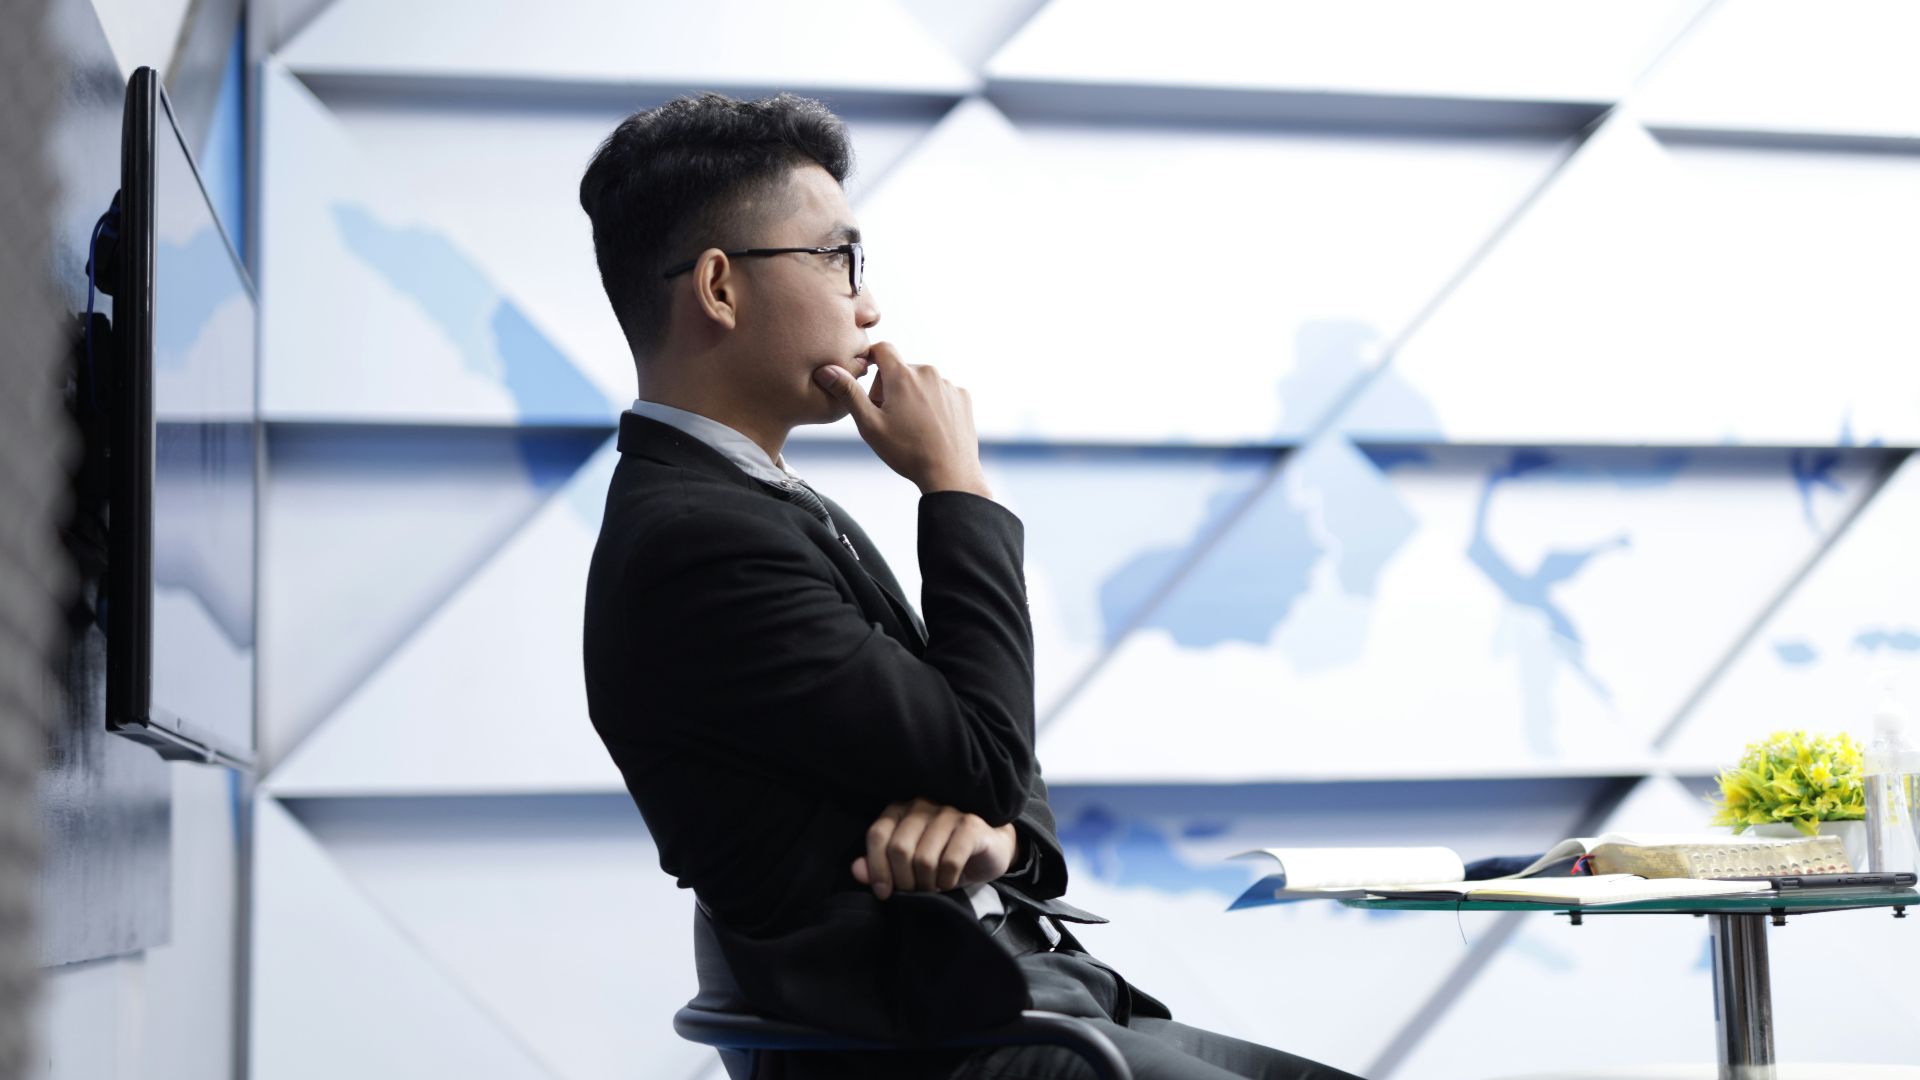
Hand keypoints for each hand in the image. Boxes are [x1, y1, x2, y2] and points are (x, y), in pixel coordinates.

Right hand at [813, 343, 991, 497]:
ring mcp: (948, 385)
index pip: (882, 349)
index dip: (871, 361)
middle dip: (890, 388)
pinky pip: (940, 393)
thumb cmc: (907, 452)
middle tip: (889, 419)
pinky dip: (933, 405)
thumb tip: (826, 370)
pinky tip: (931, 428)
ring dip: (912, 397)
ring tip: (912, 427)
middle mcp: (928, 372)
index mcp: (903, 375)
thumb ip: (848, 393)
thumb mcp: (869, 425)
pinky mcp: (962, 397)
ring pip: (921, 382)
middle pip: (900, 369)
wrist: (949, 474)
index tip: (867, 380)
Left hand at [851, 797, 1017, 899]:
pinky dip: (947, 880)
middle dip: (904, 881)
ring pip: (924, 858)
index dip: (876, 868)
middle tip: (915, 892)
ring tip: (933, 887)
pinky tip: (949, 882)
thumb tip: (856, 870)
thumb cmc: (942, 857)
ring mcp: (948, 812)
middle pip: (899, 849)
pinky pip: (949, 861)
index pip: (877, 835)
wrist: (989, 850)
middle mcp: (921, 805)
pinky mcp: (971, 824)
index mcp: (900, 810)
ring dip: (927, 884)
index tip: (884, 893)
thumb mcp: (908, 866)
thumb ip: (879, 866)